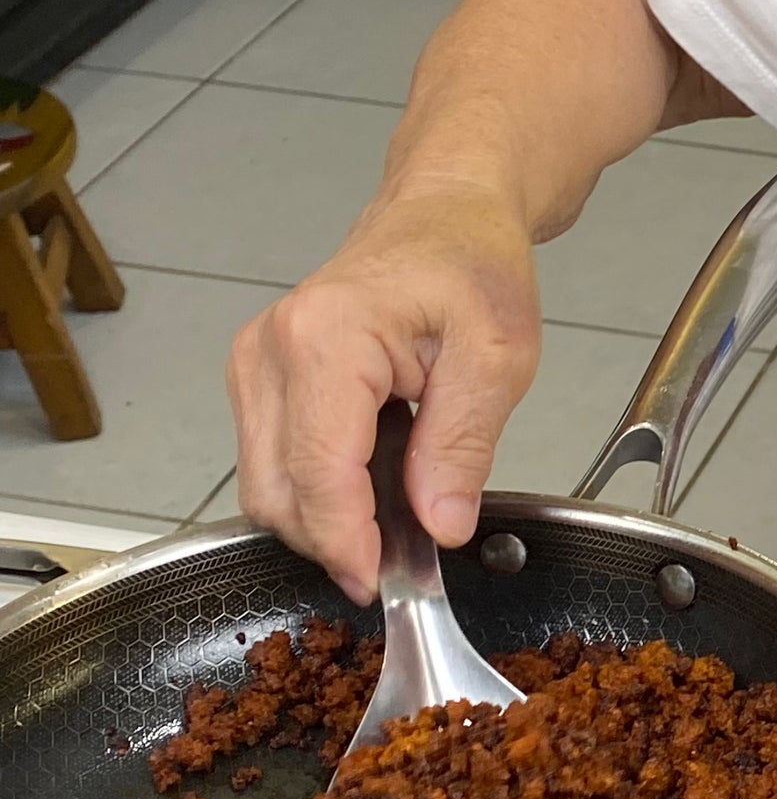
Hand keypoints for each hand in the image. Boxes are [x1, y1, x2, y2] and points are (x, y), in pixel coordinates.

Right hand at [228, 183, 543, 604]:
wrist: (443, 214)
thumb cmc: (472, 263)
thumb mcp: (499, 356)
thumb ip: (463, 445)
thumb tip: (439, 525)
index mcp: (326, 339)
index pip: (319, 474)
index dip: (347, 543)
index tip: (383, 583)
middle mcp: (270, 351)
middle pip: (277, 492)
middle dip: (334, 543)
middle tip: (401, 568)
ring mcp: (254, 365)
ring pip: (265, 487)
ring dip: (323, 523)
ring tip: (394, 525)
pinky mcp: (257, 379)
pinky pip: (272, 463)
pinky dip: (317, 493)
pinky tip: (372, 487)